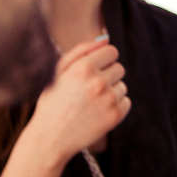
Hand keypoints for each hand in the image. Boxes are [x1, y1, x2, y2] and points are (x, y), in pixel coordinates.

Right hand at [23, 38, 131, 164]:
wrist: (50, 138)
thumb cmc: (53, 102)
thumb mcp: (58, 72)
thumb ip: (82, 51)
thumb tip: (105, 37)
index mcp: (83, 68)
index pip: (111, 51)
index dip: (102, 60)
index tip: (93, 70)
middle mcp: (98, 82)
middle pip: (119, 68)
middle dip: (107, 76)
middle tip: (88, 90)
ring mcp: (109, 100)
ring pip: (122, 86)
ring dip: (110, 92)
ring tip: (90, 103)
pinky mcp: (116, 115)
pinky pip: (126, 101)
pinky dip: (115, 106)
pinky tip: (97, 112)